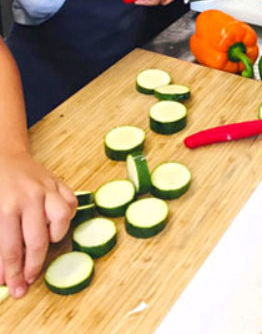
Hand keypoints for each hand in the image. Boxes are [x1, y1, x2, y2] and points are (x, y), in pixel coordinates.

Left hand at [0, 152, 75, 297]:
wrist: (3, 157)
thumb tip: (3, 276)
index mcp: (6, 208)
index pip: (12, 250)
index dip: (13, 273)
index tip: (15, 289)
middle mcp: (30, 197)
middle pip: (38, 241)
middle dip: (33, 266)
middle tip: (28, 281)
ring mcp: (48, 188)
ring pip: (62, 218)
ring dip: (55, 235)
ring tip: (45, 242)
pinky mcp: (59, 181)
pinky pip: (71, 202)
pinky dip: (67, 216)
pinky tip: (54, 223)